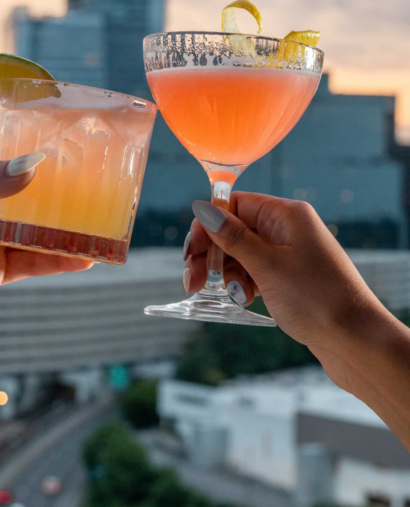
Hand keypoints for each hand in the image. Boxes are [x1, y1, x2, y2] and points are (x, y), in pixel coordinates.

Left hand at [0, 154, 93, 335]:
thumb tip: (30, 167)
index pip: (8, 162)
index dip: (39, 160)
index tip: (76, 154)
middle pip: (29, 198)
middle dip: (62, 195)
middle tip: (102, 188)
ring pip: (37, 232)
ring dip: (67, 230)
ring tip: (104, 225)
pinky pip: (33, 263)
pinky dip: (59, 260)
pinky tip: (85, 256)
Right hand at [184, 192, 387, 355]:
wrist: (355, 340)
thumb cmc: (316, 298)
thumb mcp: (266, 265)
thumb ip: (231, 236)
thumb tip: (202, 208)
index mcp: (286, 215)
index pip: (234, 205)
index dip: (208, 226)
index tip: (191, 252)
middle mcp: (287, 228)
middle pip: (233, 230)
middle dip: (211, 255)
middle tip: (193, 281)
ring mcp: (289, 252)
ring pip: (240, 253)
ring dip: (228, 273)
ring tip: (231, 295)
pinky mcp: (289, 274)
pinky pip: (254, 270)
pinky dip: (244, 284)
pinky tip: (246, 299)